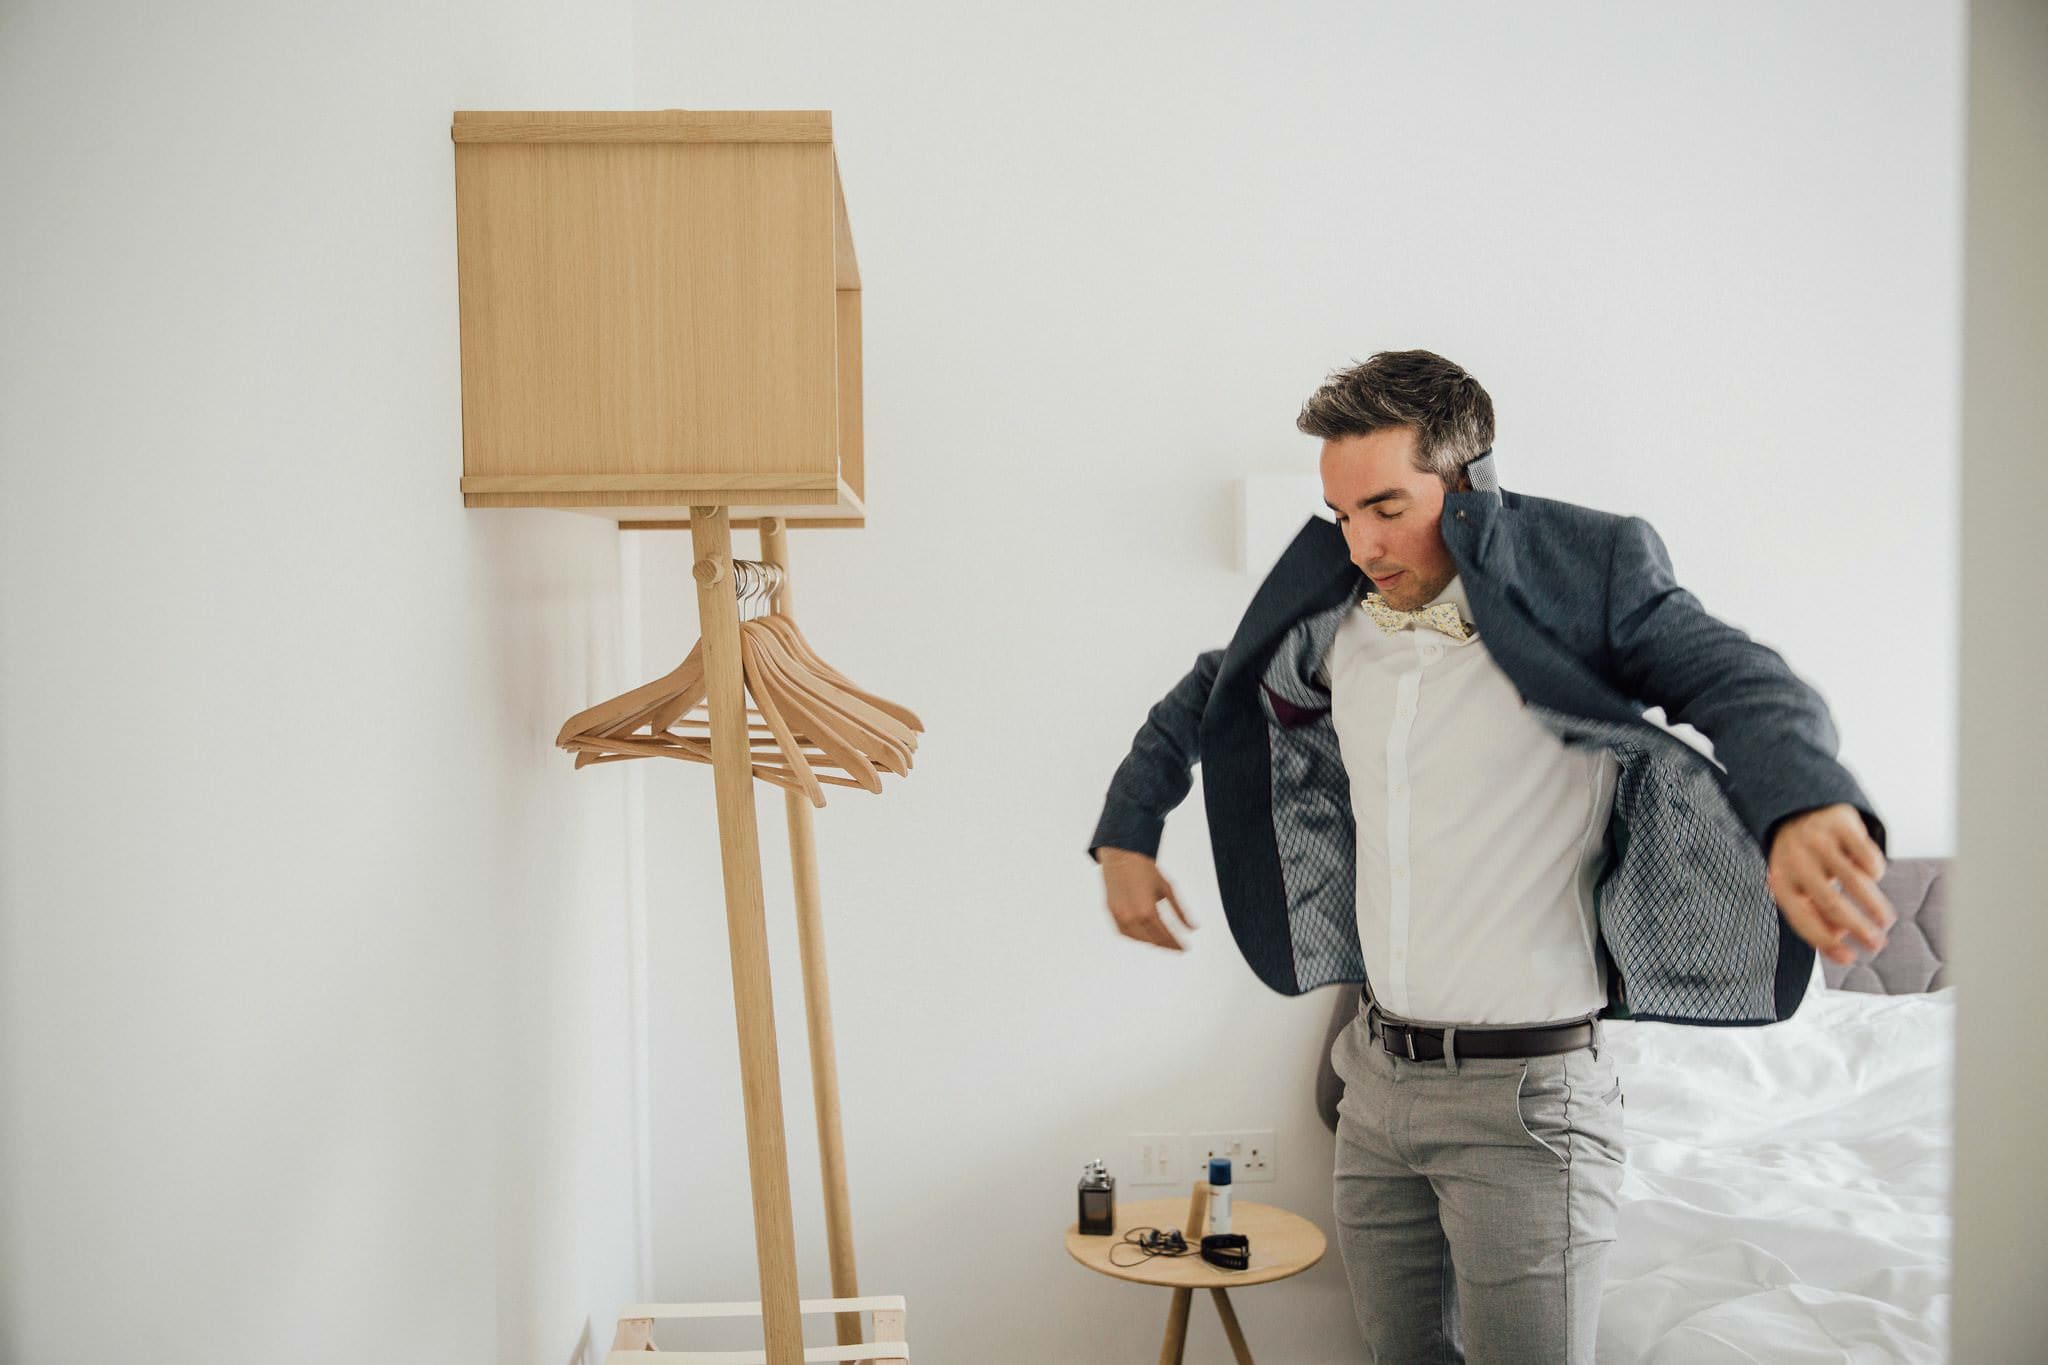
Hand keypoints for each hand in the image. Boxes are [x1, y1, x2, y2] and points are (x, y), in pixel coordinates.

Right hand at [1099, 847, 1197, 951]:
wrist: (1121, 854)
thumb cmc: (1146, 869)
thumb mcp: (1167, 888)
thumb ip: (1180, 911)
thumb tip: (1193, 928)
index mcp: (1147, 912)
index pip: (1165, 937)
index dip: (1176, 945)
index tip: (1185, 949)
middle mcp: (1131, 918)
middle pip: (1152, 941)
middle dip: (1166, 945)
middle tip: (1176, 947)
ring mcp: (1119, 916)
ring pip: (1137, 939)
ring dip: (1151, 942)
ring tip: (1162, 941)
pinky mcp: (1110, 912)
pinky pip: (1123, 932)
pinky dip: (1135, 936)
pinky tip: (1144, 934)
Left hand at [1765, 804, 1895, 965]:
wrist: (1800, 807)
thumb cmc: (1802, 858)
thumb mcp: (1799, 884)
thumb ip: (1815, 912)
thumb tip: (1839, 941)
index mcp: (1780, 879)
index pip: (1802, 918)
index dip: (1825, 941)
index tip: (1849, 959)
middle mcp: (1796, 860)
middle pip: (1831, 903)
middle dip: (1858, 928)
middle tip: (1878, 944)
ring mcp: (1818, 840)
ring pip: (1855, 881)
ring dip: (1874, 906)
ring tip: (1886, 920)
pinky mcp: (1840, 824)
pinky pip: (1867, 856)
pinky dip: (1876, 870)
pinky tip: (1875, 875)